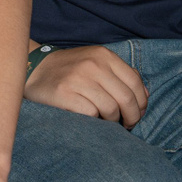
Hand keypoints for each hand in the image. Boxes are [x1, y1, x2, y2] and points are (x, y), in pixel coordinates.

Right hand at [25, 45, 147, 125]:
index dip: (141, 103)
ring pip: (111, 109)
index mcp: (104, 56)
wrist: (35, 70)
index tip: (138, 113)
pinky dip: (95, 121)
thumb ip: (121, 75)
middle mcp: (93, 65)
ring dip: (112, 121)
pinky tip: (91, 120)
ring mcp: (78, 79)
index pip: (135, 82)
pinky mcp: (65, 94)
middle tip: (128, 125)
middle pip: (126, 98)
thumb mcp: (97, 63)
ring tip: (107, 122)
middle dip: (132, 117)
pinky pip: (91, 115)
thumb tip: (145, 96)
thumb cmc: (71, 70)